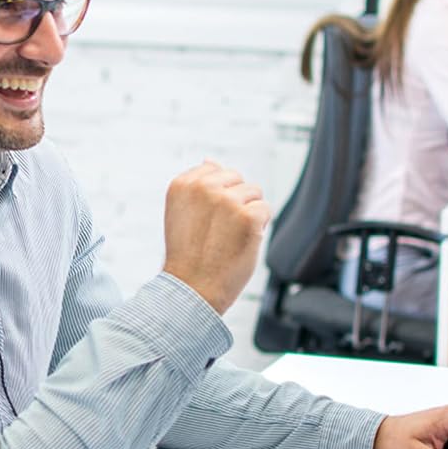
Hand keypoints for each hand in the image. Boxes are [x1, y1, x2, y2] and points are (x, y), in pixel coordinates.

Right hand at [162, 160, 270, 314]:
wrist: (193, 289)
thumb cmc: (189, 255)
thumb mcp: (182, 212)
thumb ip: (196, 185)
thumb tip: (210, 159)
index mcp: (182, 184)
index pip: (214, 171)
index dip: (217, 197)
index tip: (206, 221)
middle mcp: (203, 187)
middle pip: (237, 179)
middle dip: (235, 202)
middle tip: (219, 232)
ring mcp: (226, 200)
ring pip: (254, 193)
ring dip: (249, 214)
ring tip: (230, 237)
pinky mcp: (248, 216)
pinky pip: (265, 209)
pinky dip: (260, 227)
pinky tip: (242, 242)